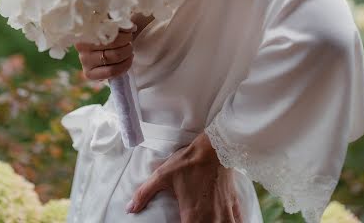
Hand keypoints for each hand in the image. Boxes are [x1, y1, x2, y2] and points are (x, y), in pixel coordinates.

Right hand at [74, 23, 136, 80]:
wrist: (104, 49)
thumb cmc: (110, 32)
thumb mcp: (115, 22)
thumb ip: (122, 22)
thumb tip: (131, 27)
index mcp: (86, 28)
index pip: (109, 29)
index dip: (123, 30)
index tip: (131, 30)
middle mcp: (82, 45)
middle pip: (114, 43)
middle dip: (127, 42)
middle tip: (130, 41)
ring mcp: (84, 60)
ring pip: (114, 57)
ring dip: (127, 53)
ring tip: (130, 50)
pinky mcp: (89, 73)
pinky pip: (111, 71)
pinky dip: (124, 66)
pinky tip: (128, 60)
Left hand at [126, 131, 243, 221]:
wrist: (215, 147)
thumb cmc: (189, 161)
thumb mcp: (163, 175)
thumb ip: (145, 193)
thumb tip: (129, 208)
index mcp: (193, 216)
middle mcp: (211, 219)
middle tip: (191, 220)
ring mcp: (225, 214)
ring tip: (209, 222)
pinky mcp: (234, 206)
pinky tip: (227, 222)